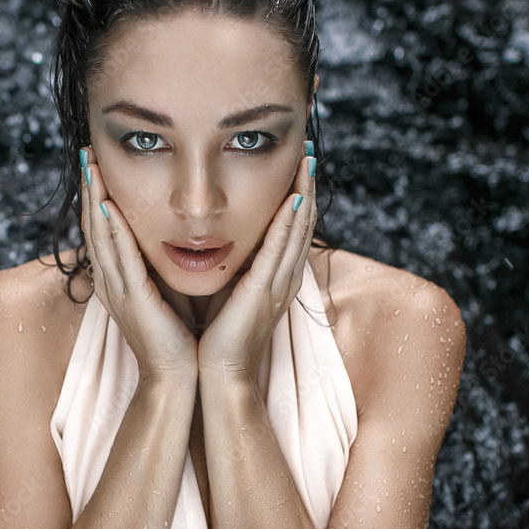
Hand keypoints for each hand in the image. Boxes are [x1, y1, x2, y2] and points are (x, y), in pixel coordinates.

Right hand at [79, 146, 198, 380]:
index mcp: (119, 279)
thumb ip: (161, 266)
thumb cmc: (178, 336)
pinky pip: (119, 259)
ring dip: (94, 199)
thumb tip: (173, 236)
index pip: (103, 229)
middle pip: (94, 226)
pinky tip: (108, 207)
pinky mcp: (133, 300)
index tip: (97, 164)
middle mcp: (112, 281)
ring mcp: (118, 290)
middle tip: (87, 154)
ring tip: (91, 167)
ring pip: (100, 236)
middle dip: (90, 188)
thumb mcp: (166, 291)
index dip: (97, 196)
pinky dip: (112, 231)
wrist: (177, 377)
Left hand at [196, 144, 316, 378]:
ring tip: (306, 163)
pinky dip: (288, 224)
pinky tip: (293, 199)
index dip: (298, 196)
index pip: (291, 229)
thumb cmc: (219, 338)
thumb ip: (235, 268)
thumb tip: (224, 242)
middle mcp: (283, 278)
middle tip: (309, 153)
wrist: (220, 376)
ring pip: (297, 231)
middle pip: (302, 224)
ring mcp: (278, 285)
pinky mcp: (264, 292)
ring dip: (304, 194)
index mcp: (275, 278)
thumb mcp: (230, 294)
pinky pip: (280, 251)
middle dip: (307, 187)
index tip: (297, 166)